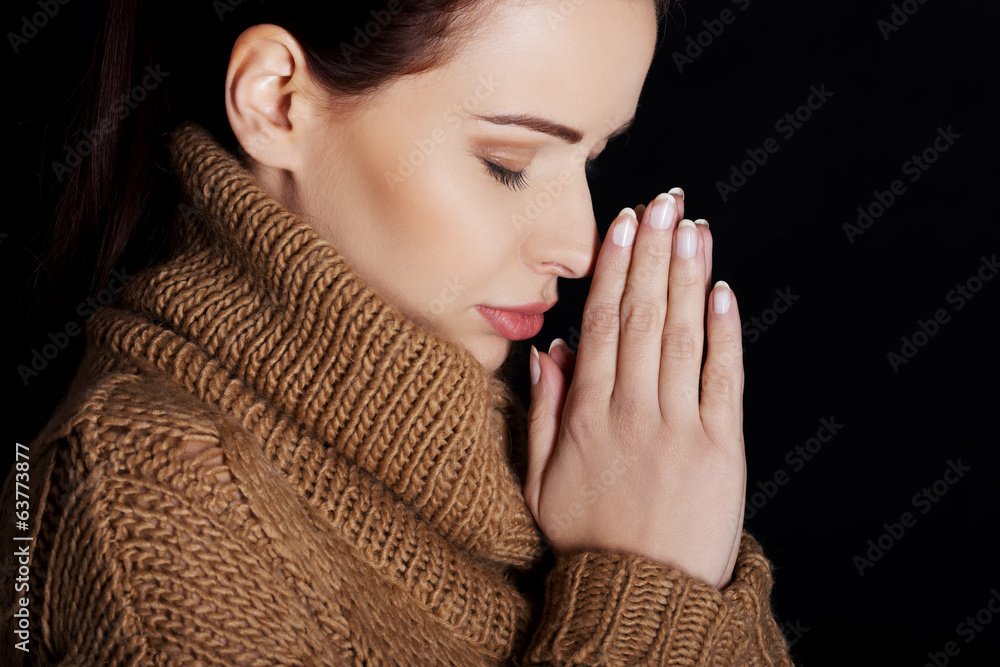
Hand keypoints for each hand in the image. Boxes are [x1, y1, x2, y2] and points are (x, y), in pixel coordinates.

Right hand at [523, 190, 745, 588]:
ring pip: (684, 335)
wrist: (641, 596)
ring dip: (688, 274)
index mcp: (587, 416)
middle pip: (645, 316)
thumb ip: (543, 412)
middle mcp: (633, 411)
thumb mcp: (540, 480)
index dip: (615, 268)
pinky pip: (724, 378)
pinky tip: (723, 289)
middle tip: (664, 201)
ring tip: (693, 226)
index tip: (623, 223)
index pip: (603, 324)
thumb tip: (550, 350)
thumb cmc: (588, 539)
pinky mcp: (722, 448)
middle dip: (654, 252)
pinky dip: (725, 331)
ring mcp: (680, 427)